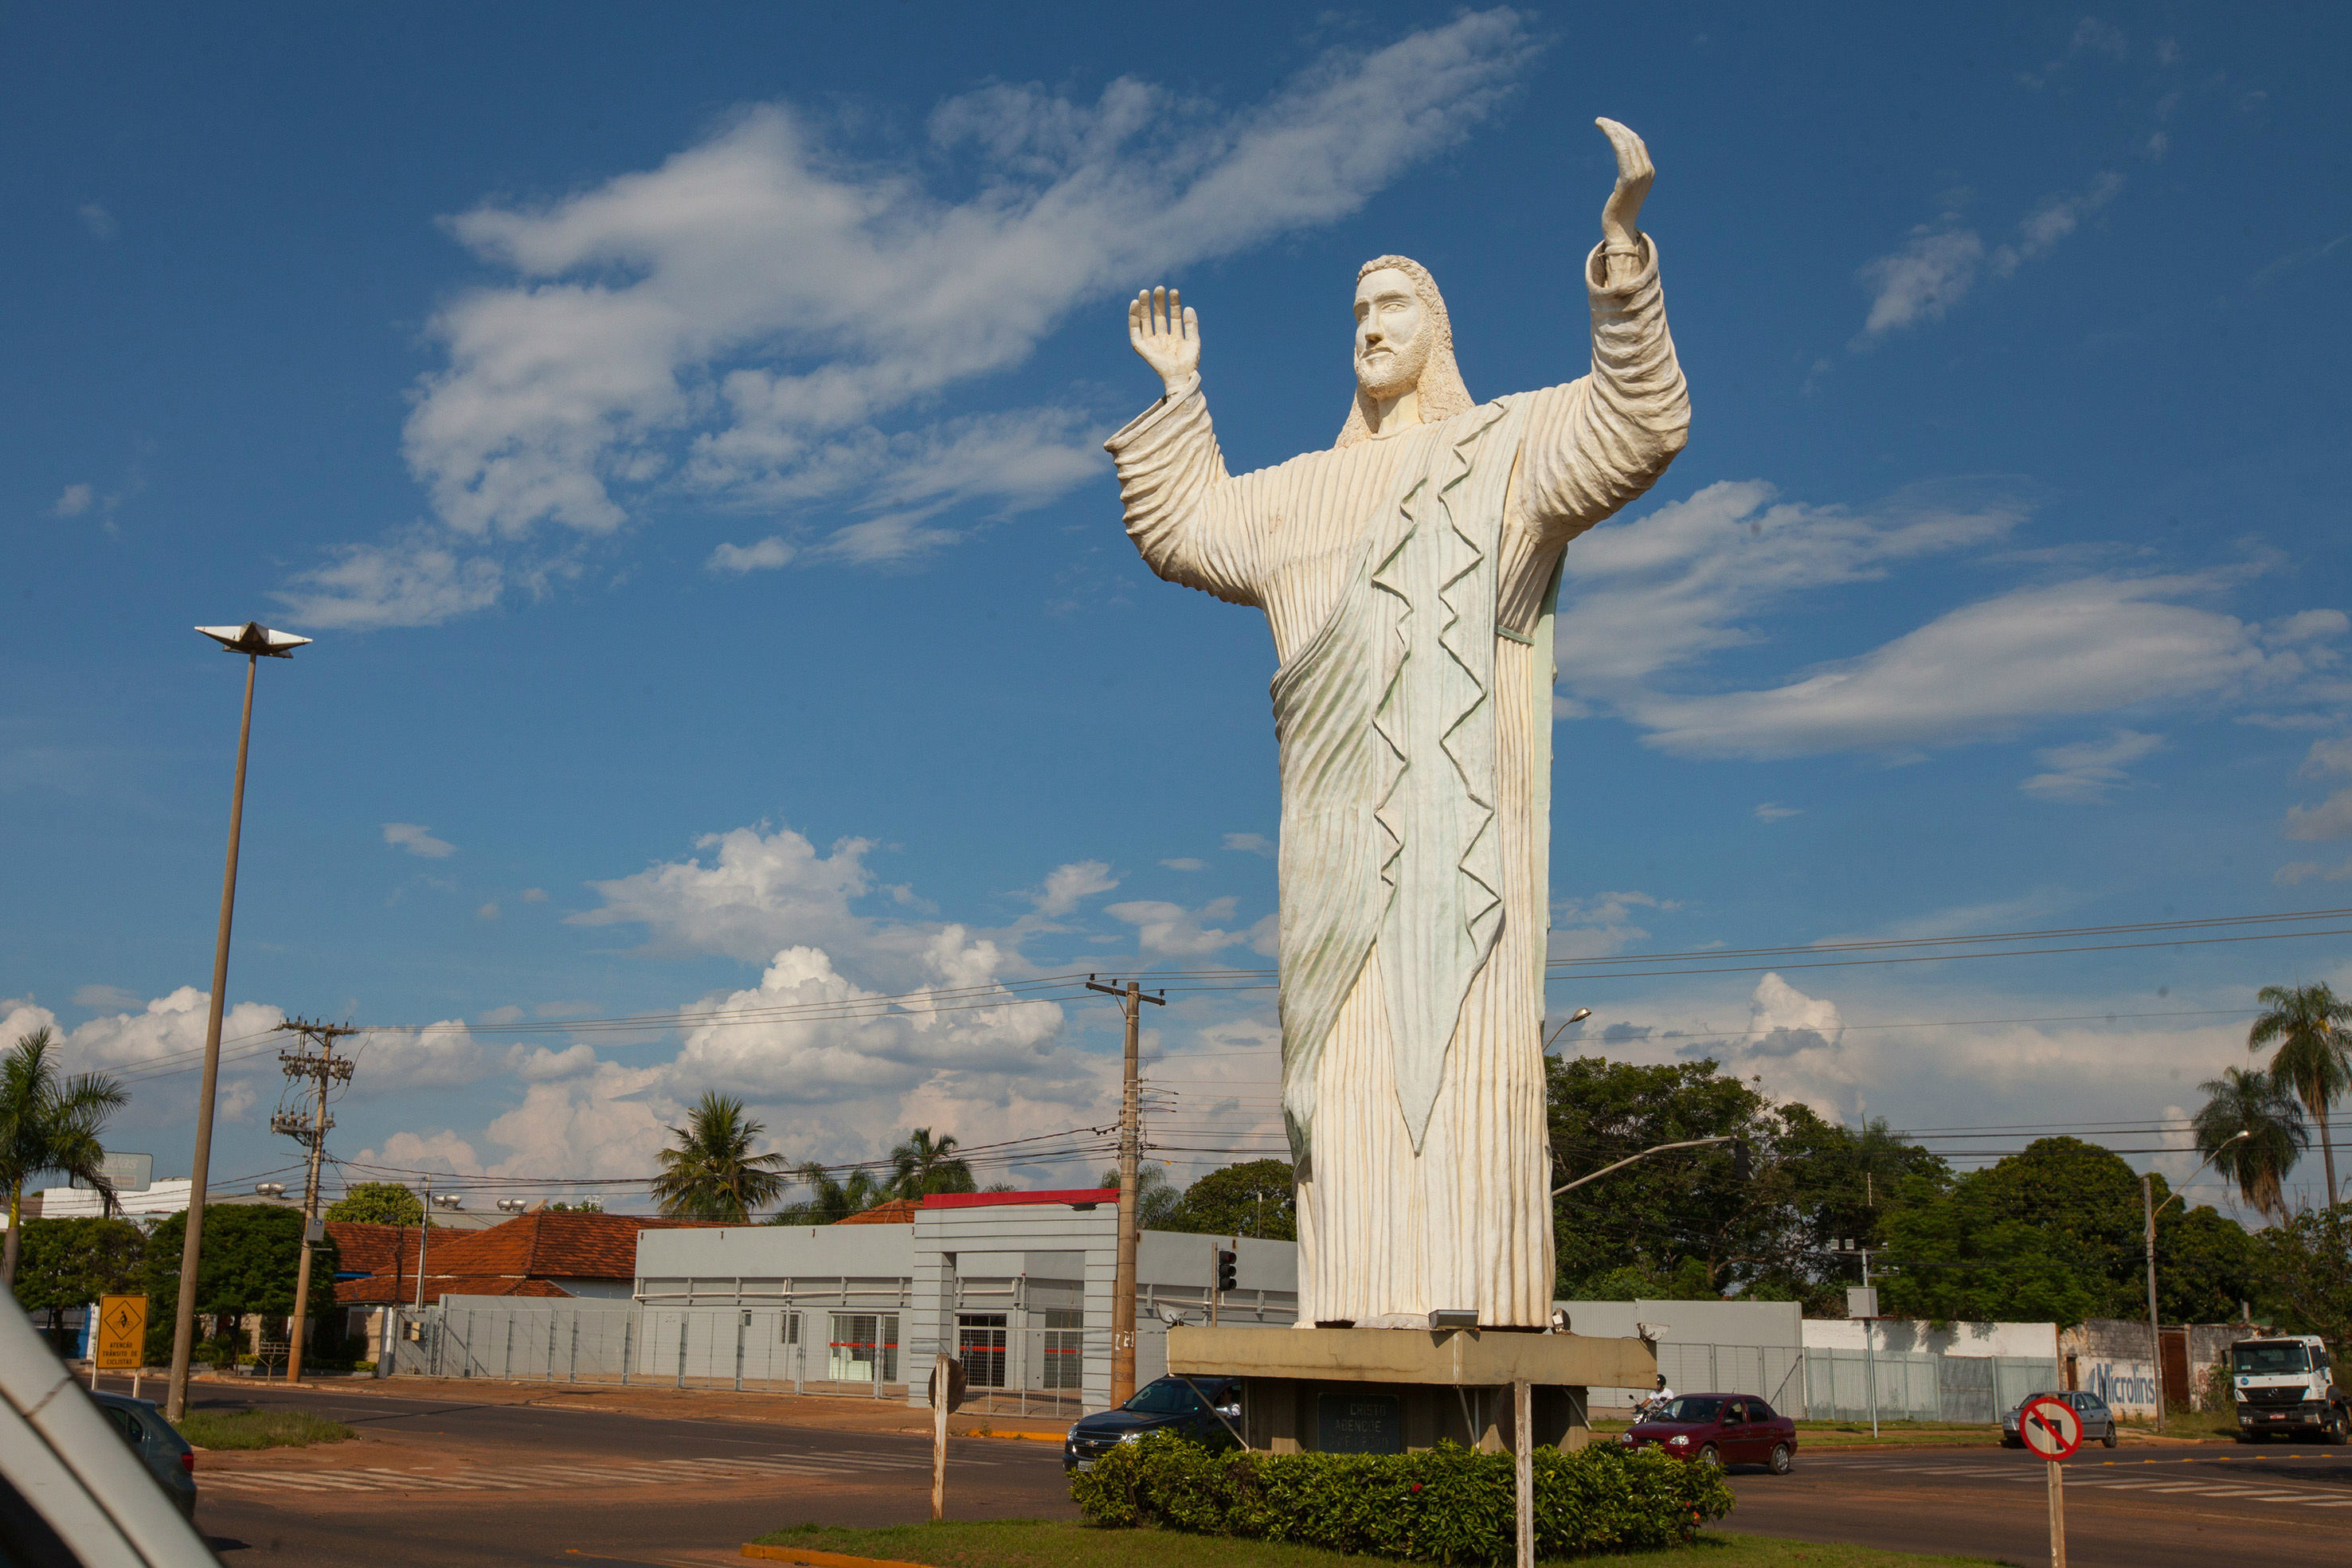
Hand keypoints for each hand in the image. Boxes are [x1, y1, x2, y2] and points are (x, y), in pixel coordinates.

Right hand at [1128, 286, 1199, 390]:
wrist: (1180, 376)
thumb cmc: (1189, 363)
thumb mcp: (1193, 341)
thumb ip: (1191, 324)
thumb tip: (1188, 307)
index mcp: (1175, 337)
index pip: (1173, 316)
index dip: (1174, 304)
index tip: (1174, 291)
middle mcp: (1162, 338)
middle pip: (1158, 316)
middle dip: (1158, 302)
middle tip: (1159, 288)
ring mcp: (1152, 342)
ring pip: (1146, 320)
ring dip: (1144, 306)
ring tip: (1145, 292)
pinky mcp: (1141, 347)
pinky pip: (1135, 330)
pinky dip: (1133, 317)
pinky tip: (1134, 304)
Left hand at [1595, 118, 1654, 260]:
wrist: (1619, 230)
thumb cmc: (1619, 212)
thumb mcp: (1626, 189)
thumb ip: (1628, 175)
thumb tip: (1623, 166)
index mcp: (1649, 172)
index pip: (1638, 145)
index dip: (1625, 132)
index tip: (1611, 126)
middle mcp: (1647, 171)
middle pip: (1633, 140)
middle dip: (1617, 127)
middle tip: (1601, 121)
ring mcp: (1640, 175)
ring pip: (1627, 142)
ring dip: (1613, 128)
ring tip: (1599, 122)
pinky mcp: (1628, 179)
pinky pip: (1621, 150)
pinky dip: (1612, 136)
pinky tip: (1603, 129)